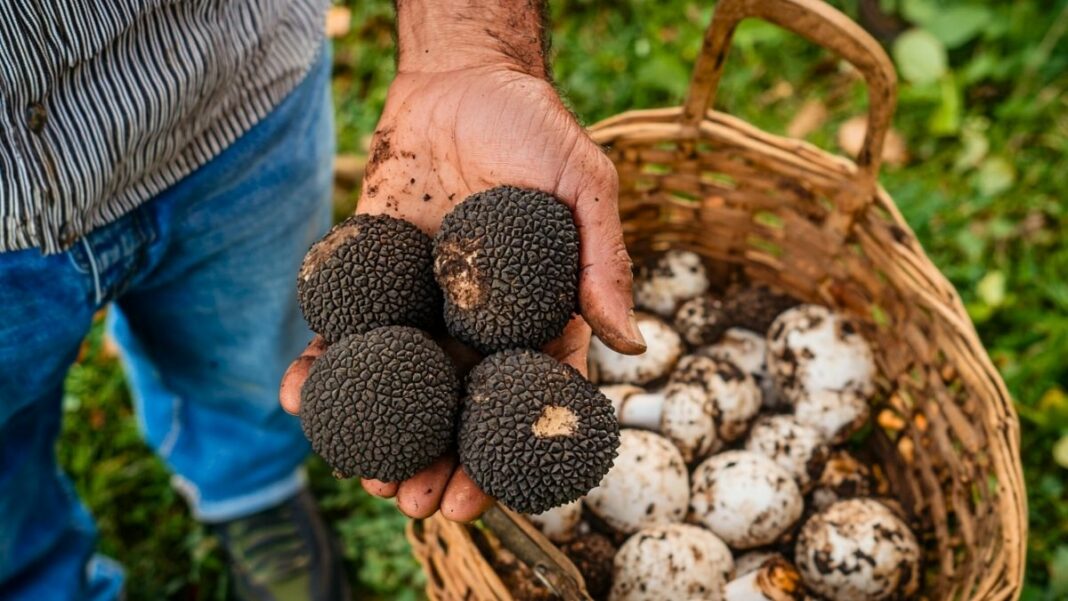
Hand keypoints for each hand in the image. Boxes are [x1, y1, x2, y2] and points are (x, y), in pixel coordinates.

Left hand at [280, 0, 643, 521]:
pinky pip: (345, 324)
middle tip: (416, 507)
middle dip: (438, 460)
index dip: (502, 452)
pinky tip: (297, 398)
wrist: (463, 77)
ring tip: (367, 477)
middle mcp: (476, 317)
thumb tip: (630, 342)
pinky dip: (320, 360)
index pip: (521, 394)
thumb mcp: (584, 185)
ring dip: (380, 431)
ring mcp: (420, 300)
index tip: (481, 496)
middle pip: (457, 403)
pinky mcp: (370, 273)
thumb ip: (602, 259)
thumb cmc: (534, 127)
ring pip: (400, 381)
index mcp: (533, 310)